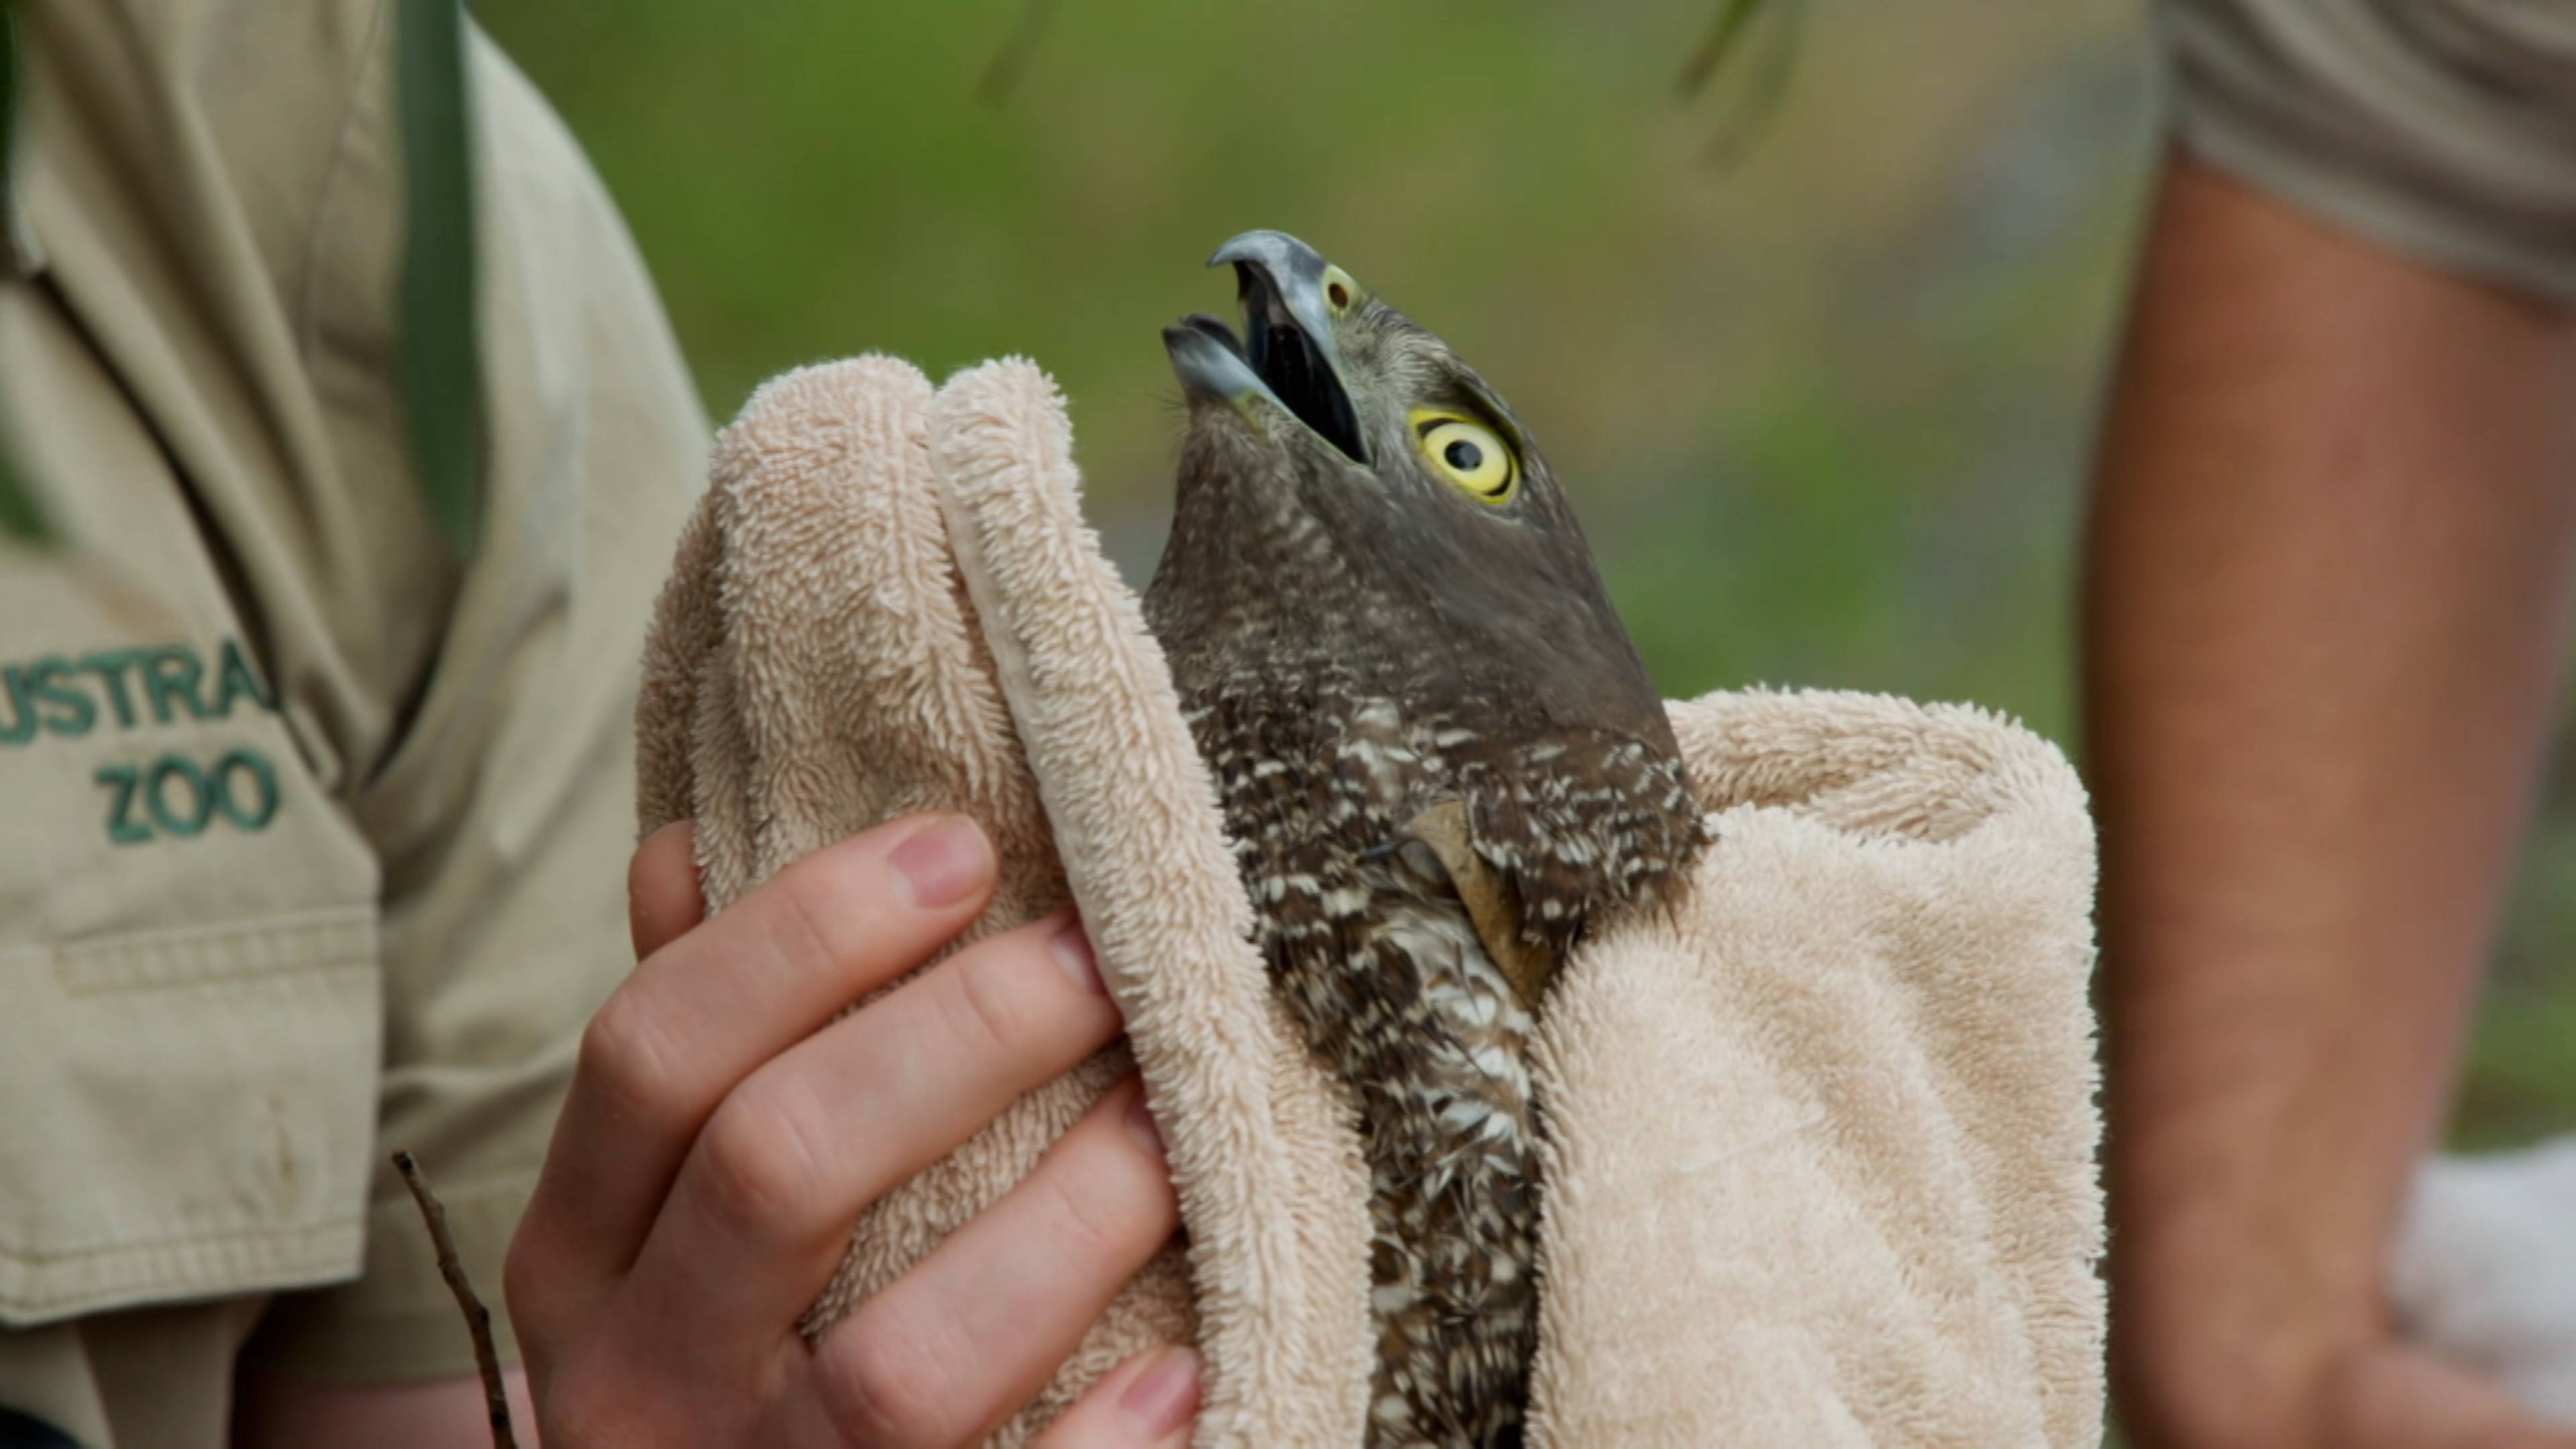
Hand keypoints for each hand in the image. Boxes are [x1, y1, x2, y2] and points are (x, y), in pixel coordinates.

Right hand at [505, 814, 1194, 1445]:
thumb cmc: (712, 1357)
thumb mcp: (648, 1225)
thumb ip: (683, 1058)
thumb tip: (686, 849)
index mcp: (576, 1258)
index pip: (650, 1051)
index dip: (804, 931)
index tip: (962, 847)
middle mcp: (638, 1383)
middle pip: (779, 1165)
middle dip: (961, 1036)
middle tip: (1098, 958)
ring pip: (903, 1361)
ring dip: (1064, 1223)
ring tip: (1168, 1125)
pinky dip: (1100, 1440)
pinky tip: (1184, 1360)